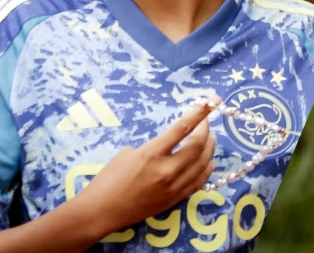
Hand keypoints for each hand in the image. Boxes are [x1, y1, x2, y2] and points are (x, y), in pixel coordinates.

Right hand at [82, 100, 216, 230]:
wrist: (102, 211)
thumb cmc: (108, 180)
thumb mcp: (127, 154)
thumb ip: (150, 147)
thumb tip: (165, 146)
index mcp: (151, 154)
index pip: (182, 128)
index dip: (199, 113)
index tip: (211, 102)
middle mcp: (167, 170)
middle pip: (197, 146)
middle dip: (206, 129)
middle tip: (207, 121)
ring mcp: (173, 187)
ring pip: (202, 164)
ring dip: (210, 148)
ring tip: (211, 138)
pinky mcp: (174, 200)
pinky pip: (198, 182)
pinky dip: (206, 170)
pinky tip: (210, 162)